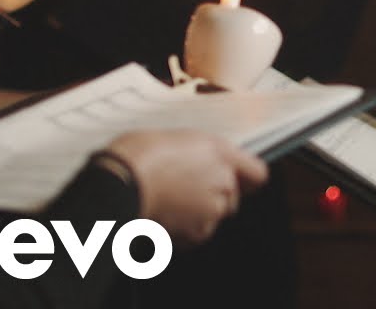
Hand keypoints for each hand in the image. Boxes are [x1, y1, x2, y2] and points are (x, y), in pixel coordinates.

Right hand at [104, 130, 268, 244]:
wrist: (119, 182)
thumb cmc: (138, 155)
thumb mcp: (175, 140)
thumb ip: (200, 153)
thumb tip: (201, 163)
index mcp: (220, 151)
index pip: (256, 172)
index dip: (247, 178)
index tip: (241, 181)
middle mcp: (223, 180)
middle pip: (231, 197)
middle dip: (213, 196)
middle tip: (183, 189)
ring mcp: (212, 208)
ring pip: (213, 217)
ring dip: (198, 214)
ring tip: (168, 201)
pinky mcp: (197, 231)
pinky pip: (197, 234)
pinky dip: (184, 231)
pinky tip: (163, 216)